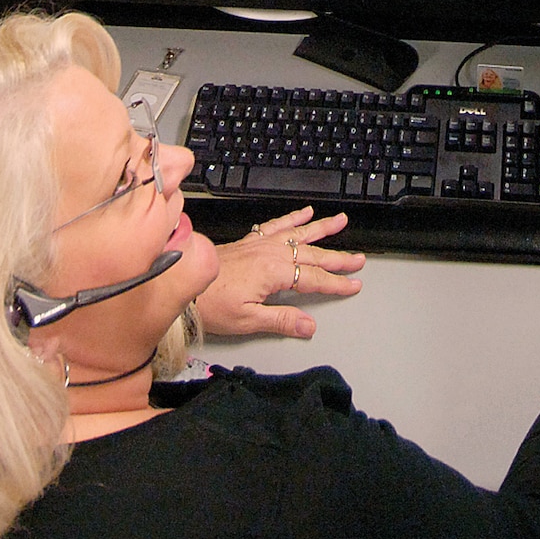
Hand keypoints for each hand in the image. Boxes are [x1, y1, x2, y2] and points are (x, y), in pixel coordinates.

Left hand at [194, 206, 364, 341]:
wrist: (181, 283)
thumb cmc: (209, 303)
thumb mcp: (246, 320)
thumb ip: (281, 320)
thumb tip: (309, 326)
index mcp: (272, 272)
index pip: (313, 279)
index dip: (336, 283)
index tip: (354, 285)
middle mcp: (269, 253)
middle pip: (311, 256)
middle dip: (337, 258)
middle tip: (358, 259)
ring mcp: (260, 244)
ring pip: (299, 234)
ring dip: (321, 229)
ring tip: (340, 221)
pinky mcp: (250, 241)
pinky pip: (277, 225)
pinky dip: (293, 218)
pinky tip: (304, 213)